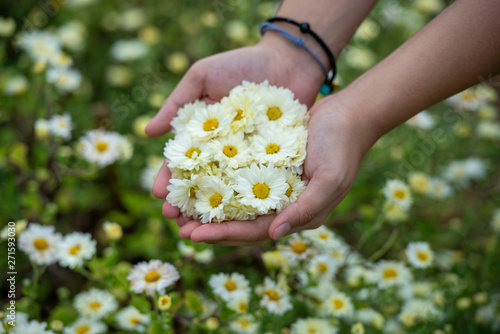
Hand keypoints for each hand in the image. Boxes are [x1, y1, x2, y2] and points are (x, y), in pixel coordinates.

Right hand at [147, 34, 324, 223]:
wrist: (289, 60)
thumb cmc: (242, 64)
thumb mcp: (203, 76)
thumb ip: (177, 103)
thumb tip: (148, 133)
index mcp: (203, 133)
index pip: (181, 162)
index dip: (170, 179)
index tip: (160, 196)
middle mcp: (223, 150)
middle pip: (202, 183)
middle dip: (188, 204)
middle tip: (177, 223)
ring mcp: (248, 158)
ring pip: (228, 190)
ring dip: (214, 211)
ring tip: (202, 230)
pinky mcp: (273, 160)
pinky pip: (259, 184)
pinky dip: (248, 201)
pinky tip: (239, 218)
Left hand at [178, 94, 377, 244]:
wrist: (349, 114)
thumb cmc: (342, 146)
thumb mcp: (330, 178)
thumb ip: (306, 209)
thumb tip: (274, 235)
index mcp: (299, 214)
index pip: (255, 232)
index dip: (224, 235)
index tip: (193, 236)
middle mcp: (284, 205)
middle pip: (241, 222)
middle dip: (210, 227)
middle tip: (177, 227)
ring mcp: (276, 187)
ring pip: (236, 203)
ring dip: (209, 208)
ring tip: (179, 210)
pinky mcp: (270, 167)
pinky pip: (239, 180)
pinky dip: (219, 183)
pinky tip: (199, 180)